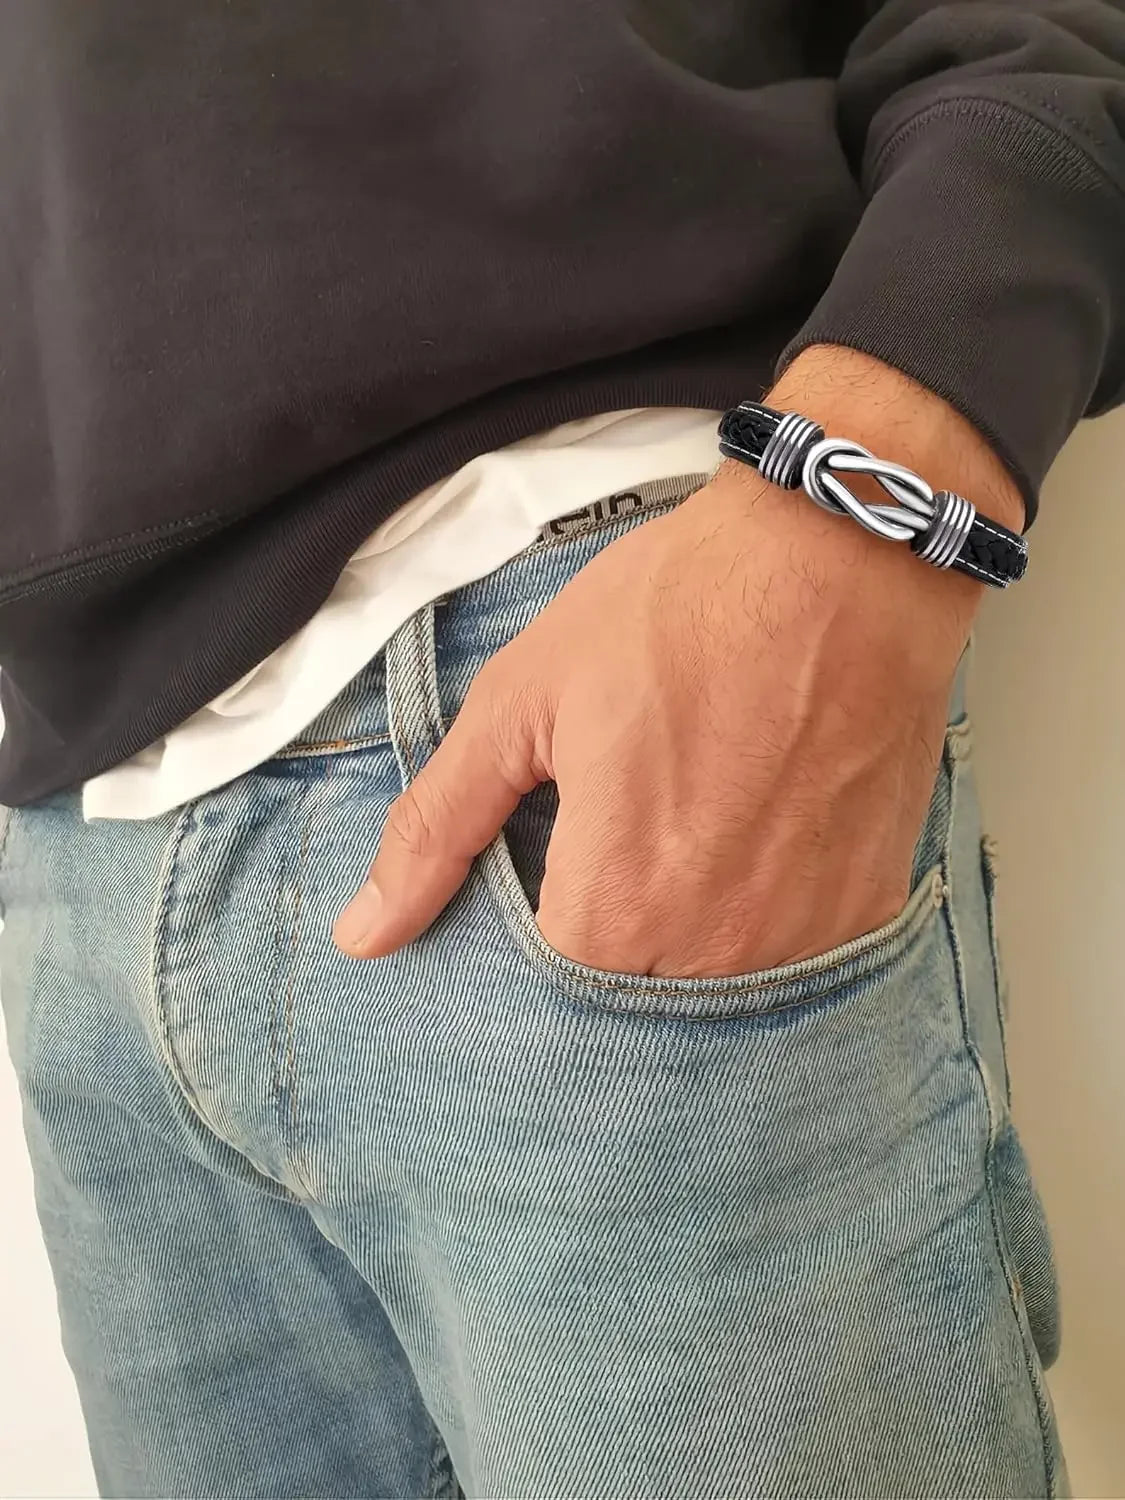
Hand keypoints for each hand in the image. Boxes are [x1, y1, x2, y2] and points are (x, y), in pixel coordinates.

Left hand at [334, 348, 1023, 975]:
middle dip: (613, 921)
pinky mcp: (867, 908)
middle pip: (629, 989)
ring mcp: (802, 940)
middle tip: (635, 817)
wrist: (837, 553)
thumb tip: (362, 937)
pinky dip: (764, 910)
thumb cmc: (672, 613)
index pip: (542, 983)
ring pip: (711, 981)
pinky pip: (792, 955)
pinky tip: (759, 828)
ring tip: (697, 818)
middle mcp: (712, 952)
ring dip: (690, 925)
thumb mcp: (522, 702)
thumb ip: (438, 828)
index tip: (558, 851)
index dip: (540, 913)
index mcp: (612, 909)